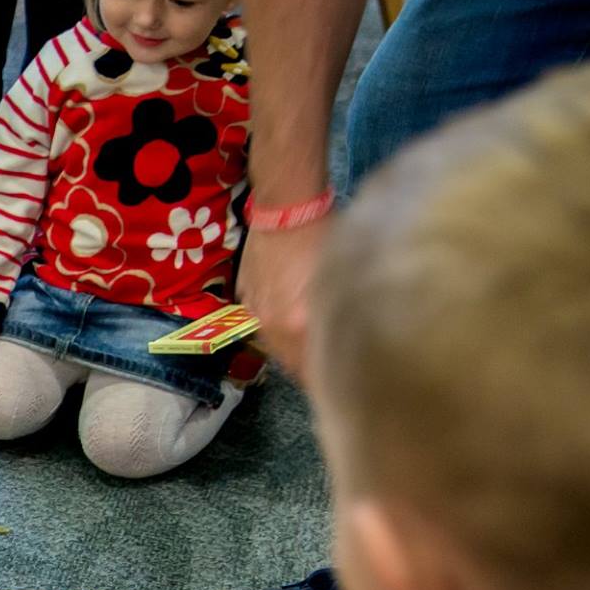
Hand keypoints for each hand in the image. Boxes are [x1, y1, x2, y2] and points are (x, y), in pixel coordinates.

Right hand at [238, 221, 330, 386]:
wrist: (287, 207)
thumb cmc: (324, 237)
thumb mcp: (341, 282)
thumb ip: (338, 319)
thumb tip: (344, 343)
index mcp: (298, 326)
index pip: (312, 373)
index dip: (328, 380)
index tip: (343, 382)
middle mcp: (274, 327)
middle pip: (292, 365)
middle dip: (310, 369)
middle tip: (331, 367)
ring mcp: (256, 313)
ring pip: (276, 347)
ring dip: (293, 349)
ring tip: (311, 346)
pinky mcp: (245, 298)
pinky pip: (264, 324)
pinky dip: (278, 327)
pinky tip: (291, 317)